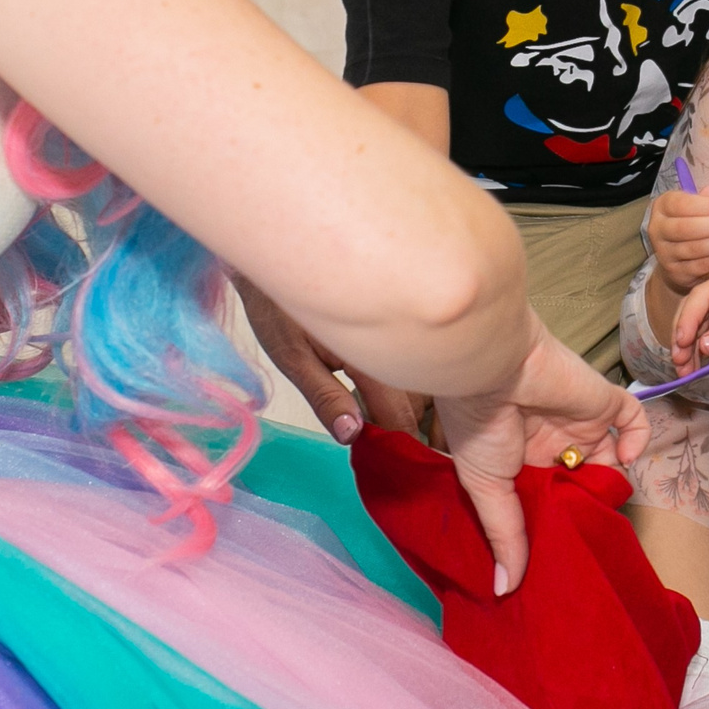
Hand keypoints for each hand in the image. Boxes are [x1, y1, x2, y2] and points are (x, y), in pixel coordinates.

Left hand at [237, 277, 424, 443]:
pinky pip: (425, 362)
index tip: (383, 461)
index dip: (394, 444)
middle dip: (405, 426)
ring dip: (413, 402)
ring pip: (429, 383)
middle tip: (380, 440)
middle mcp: (397, 339)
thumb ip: (324, 396)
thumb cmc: (278, 304)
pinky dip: (415, 379)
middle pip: (420, 404)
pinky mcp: (408, 322)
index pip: (399, 416)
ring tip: (382, 410)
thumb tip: (352, 435)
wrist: (286, 248)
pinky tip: (393, 383)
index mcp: (368, 353)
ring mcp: (406, 329)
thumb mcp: (290, 354)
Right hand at [435, 317, 648, 597]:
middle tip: (591, 538)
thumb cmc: (479, 425)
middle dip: (588, 507)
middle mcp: (553, 440)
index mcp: (522, 460)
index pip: (549, 496)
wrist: (492, 367)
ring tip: (608, 506)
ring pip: (612, 457)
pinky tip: (626, 460)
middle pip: (583, 481)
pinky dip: (639, 440)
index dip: (558, 521)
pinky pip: (634, 420)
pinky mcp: (603, 401)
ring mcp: (581, 420)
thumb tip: (506, 591)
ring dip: (614, 480)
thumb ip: (505, 535)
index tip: (563, 553)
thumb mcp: (485, 486)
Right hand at [647, 186, 708, 292]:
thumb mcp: (697, 208)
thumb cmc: (693, 225)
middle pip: (687, 227)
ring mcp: (664, 253)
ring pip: (695, 248)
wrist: (679, 260)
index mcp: (662, 206)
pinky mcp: (676, 272)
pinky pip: (702, 266)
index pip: (682, 204)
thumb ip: (706, 200)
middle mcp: (658, 229)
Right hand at [671, 274, 708, 371]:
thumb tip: (703, 346)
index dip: (687, 319)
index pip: (701, 297)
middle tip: (679, 363)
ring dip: (689, 350)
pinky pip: (708, 341)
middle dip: (683, 337)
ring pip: (697, 330)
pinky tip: (695, 369)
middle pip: (693, 313)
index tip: (682, 343)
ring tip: (684, 372)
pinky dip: (700, 355)